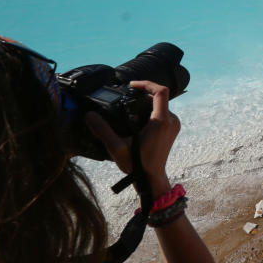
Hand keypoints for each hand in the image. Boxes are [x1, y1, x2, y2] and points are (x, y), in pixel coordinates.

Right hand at [86, 80, 179, 196]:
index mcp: (161, 121)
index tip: (133, 85)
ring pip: (161, 105)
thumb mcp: (117, 147)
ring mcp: (173, 125)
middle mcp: (171, 121)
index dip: (147, 83)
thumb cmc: (137, 165)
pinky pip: (163, 113)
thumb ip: (102, 130)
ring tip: (130, 109)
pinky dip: (151, 112)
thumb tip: (89, 115)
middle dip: (143, 94)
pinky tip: (137, 119)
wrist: (151, 179)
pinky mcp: (172, 130)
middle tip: (127, 97)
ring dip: (146, 104)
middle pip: (160, 97)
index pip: (161, 91)